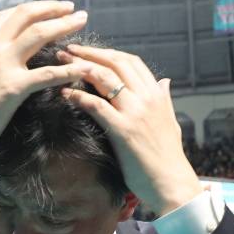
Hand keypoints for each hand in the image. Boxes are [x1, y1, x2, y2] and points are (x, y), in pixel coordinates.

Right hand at [0, 0, 92, 156]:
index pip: (8, 15)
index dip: (33, 9)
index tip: (51, 7)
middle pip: (26, 16)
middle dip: (53, 8)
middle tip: (73, 9)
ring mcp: (1, 66)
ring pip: (38, 35)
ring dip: (64, 25)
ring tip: (82, 22)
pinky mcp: (12, 87)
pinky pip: (47, 74)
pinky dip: (68, 69)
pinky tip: (83, 68)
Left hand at [58, 46, 202, 215]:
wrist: (172, 183)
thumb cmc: (168, 157)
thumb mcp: (170, 121)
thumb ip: (164, 100)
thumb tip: (164, 83)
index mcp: (157, 94)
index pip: (131, 62)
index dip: (107, 53)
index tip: (89, 51)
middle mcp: (147, 98)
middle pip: (115, 63)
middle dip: (89, 53)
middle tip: (67, 51)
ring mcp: (135, 113)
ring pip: (105, 78)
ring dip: (79, 68)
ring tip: (61, 65)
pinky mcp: (123, 130)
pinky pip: (97, 105)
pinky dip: (79, 96)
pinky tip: (65, 94)